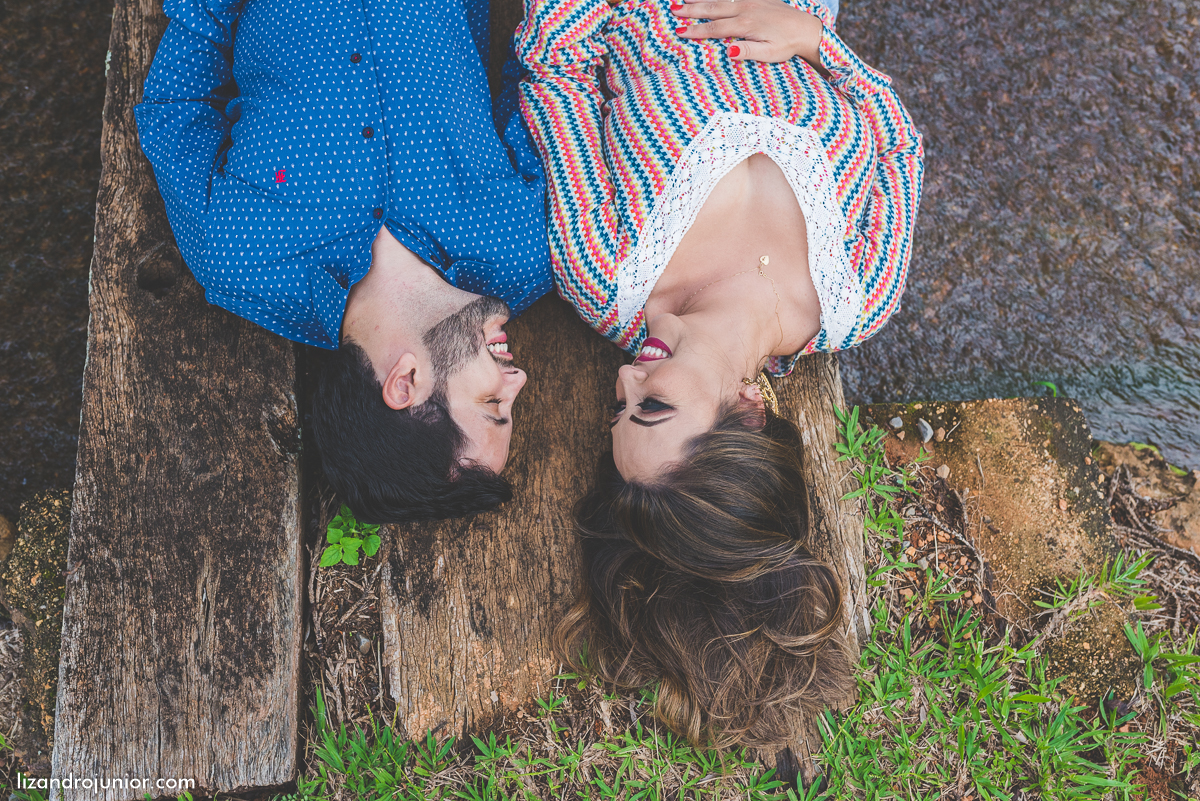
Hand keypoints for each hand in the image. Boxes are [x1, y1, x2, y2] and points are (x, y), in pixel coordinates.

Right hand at [671, 0, 823, 65]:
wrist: (805, 28)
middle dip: (692, 10)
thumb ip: (747, 51)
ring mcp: (750, 0)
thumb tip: (727, 51)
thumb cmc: (786, 44)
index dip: (696, 31)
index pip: (715, 29)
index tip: (680, 32)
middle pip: (713, 9)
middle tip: (673, 10)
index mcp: (746, 25)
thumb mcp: (768, 53)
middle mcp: (745, 9)